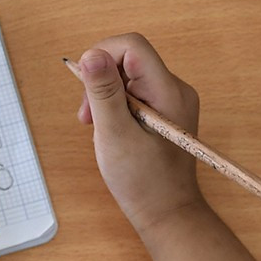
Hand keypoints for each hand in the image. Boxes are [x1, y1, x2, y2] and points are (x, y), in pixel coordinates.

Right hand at [74, 33, 204, 235]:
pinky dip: (116, 107)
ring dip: (106, 96)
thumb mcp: (114, 134)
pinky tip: (111, 131)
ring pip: (128, 77)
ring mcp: (172, 101)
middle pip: (128, 59)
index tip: (85, 87)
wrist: (167, 214)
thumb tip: (91, 54)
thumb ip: (103, 92)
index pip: (132, 45)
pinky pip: (135, 94)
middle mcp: (175, 89)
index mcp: (168, 90)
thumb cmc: (143, 182)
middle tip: (88, 117)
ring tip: (98, 127)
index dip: (102, 56)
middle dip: (101, 81)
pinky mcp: (165, 113)